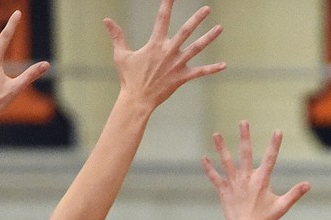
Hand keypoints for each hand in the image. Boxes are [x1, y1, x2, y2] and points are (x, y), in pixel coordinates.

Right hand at [106, 0, 225, 112]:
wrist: (137, 100)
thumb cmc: (129, 78)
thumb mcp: (121, 55)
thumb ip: (117, 36)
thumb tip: (106, 20)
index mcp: (155, 44)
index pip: (162, 19)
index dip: (167, 5)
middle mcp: (168, 52)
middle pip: (186, 31)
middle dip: (197, 19)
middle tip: (207, 8)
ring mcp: (177, 64)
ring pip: (196, 48)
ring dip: (209, 38)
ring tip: (220, 28)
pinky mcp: (182, 77)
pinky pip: (200, 72)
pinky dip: (212, 69)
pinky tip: (224, 65)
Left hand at [202, 121, 310, 219]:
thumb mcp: (282, 206)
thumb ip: (295, 194)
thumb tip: (308, 185)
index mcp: (261, 181)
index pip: (271, 158)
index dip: (275, 144)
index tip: (278, 131)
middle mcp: (246, 179)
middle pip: (246, 153)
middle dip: (245, 137)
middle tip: (243, 121)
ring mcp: (233, 184)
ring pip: (226, 162)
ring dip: (221, 147)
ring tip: (216, 133)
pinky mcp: (223, 191)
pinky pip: (214, 177)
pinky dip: (209, 168)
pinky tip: (204, 158)